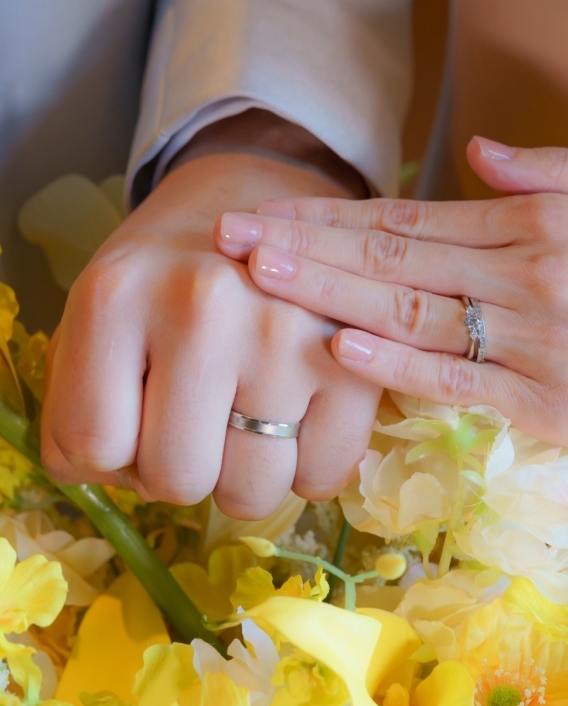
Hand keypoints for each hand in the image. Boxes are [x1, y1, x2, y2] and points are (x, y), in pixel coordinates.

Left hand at [42, 123, 379, 517]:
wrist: (254, 211)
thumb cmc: (163, 284)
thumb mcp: (91, 325)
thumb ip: (75, 411)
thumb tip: (109, 482)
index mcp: (116, 296)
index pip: (94, 445)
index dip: (112, 453)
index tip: (135, 417)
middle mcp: (203, 307)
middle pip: (178, 479)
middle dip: (181, 470)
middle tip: (193, 422)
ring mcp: (286, 334)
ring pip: (252, 493)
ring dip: (242, 479)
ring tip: (242, 421)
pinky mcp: (354, 363)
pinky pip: (321, 478)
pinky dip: (305, 471)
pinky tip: (294, 424)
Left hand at [215, 138, 567, 454]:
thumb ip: (548, 171)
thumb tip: (472, 153)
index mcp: (539, 222)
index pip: (409, 218)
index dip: (330, 219)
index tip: (263, 214)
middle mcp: (527, 275)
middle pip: (393, 261)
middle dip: (302, 251)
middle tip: (226, 240)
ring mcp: (536, 343)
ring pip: (413, 317)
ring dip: (327, 299)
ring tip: (256, 283)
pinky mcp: (552, 405)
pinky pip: (462, 383)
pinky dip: (399, 368)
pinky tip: (341, 351)